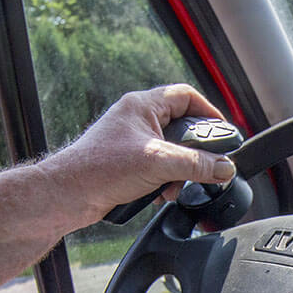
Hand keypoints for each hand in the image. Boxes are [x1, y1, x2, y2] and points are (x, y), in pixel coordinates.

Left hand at [35, 84, 237, 226]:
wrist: (67, 195)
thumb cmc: (100, 169)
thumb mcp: (158, 164)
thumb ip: (196, 164)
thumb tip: (224, 168)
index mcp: (142, 105)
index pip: (186, 96)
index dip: (208, 113)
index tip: (223, 134)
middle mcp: (137, 120)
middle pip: (181, 127)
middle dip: (193, 152)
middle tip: (202, 167)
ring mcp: (131, 142)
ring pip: (170, 152)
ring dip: (178, 172)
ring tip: (174, 186)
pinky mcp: (126, 164)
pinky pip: (157, 169)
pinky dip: (164, 182)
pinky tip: (159, 194)